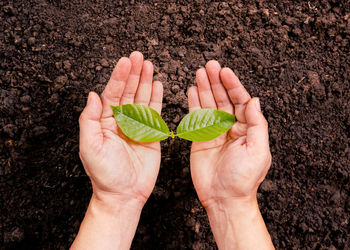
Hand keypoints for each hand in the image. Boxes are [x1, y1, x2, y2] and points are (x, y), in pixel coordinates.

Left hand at [79, 51, 162, 206]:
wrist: (124, 194)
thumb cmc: (104, 174)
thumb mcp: (90, 146)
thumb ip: (89, 119)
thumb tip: (92, 95)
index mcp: (105, 121)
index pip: (112, 93)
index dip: (119, 76)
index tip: (126, 61)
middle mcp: (121, 121)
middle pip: (128, 92)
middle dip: (133, 73)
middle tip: (139, 56)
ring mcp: (137, 126)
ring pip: (142, 99)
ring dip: (145, 81)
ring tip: (149, 65)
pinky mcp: (151, 135)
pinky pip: (155, 113)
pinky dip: (157, 98)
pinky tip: (157, 85)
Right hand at [188, 60, 271, 207]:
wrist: (224, 198)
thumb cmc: (243, 178)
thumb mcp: (258, 150)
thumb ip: (257, 124)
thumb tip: (255, 100)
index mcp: (247, 129)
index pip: (241, 100)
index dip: (233, 85)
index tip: (224, 71)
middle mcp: (231, 128)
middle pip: (223, 99)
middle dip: (216, 81)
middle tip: (209, 65)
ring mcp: (214, 132)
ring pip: (209, 105)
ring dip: (204, 88)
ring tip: (199, 73)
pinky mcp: (200, 139)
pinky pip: (196, 118)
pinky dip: (194, 104)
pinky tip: (192, 91)